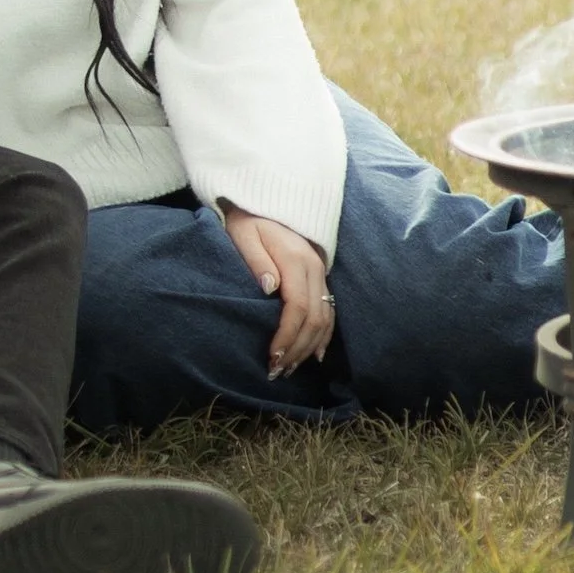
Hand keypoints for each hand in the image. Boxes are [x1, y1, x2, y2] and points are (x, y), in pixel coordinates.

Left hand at [221, 205, 333, 377]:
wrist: (262, 200)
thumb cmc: (247, 221)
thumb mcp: (244, 235)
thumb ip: (256, 260)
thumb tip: (269, 289)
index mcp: (296, 259)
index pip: (297, 307)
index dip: (287, 336)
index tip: (272, 357)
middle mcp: (314, 268)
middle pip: (314, 318)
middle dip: (297, 349)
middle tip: (277, 371)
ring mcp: (320, 272)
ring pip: (324, 318)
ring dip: (309, 347)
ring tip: (289, 368)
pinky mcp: (320, 276)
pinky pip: (329, 310)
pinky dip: (324, 335)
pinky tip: (315, 354)